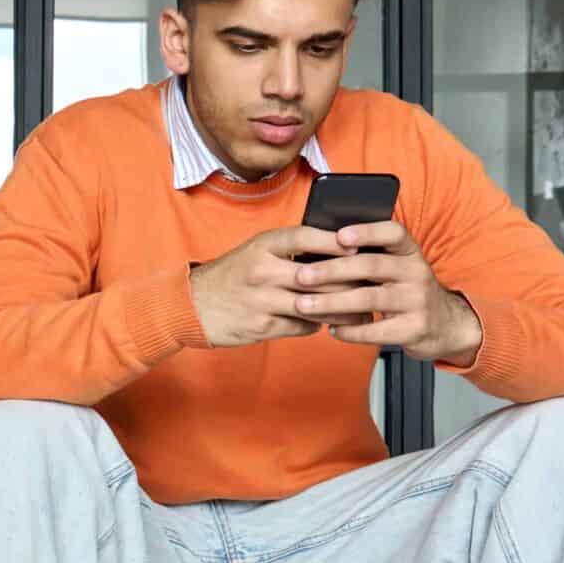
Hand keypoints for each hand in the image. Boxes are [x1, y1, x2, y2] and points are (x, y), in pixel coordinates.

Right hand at [189, 226, 351, 348]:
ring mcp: (262, 300)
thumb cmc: (231, 275)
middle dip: (349, 282)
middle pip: (318, 275)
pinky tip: (327, 322)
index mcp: (262, 246)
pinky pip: (302, 325)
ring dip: (342, 309)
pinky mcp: (262, 325)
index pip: (306, 237)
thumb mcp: (255, 251)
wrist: (191, 305)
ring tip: (362, 310)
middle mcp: (263, 270)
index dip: (335, 242)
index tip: (359, 247)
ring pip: (315, 305)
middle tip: (372, 285)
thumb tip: (335, 251)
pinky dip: (317, 324)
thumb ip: (289, 250)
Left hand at [291, 222, 484, 364]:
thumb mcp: (397, 268)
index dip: (366, 232)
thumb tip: (316, 249)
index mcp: (409, 251)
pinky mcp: (415, 328)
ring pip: (370, 298)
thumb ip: (368, 257)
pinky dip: (351, 331)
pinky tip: (332, 329)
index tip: (339, 236)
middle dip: (332, 270)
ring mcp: (417, 301)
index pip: (393, 233)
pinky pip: (377, 330)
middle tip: (301, 276)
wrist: (445, 324)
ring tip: (304, 305)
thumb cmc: (405, 290)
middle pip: (372, 265)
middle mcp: (416, 272)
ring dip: (332, 302)